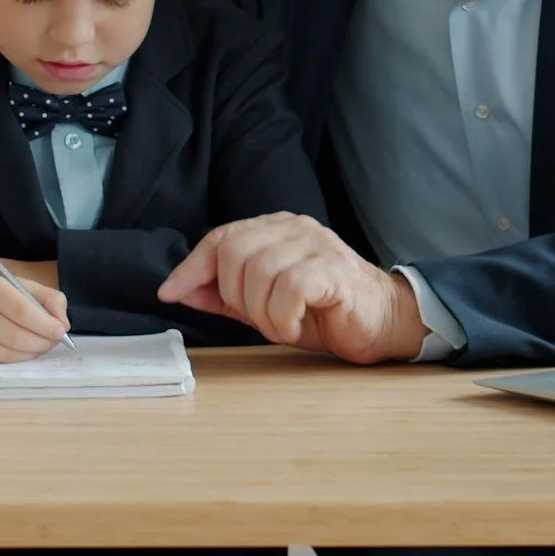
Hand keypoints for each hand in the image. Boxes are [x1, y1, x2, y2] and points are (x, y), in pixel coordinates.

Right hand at [0, 272, 71, 362]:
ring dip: (30, 354)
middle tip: (53, 342)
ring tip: (39, 346)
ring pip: (6, 354)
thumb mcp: (12, 283)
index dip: (45, 325)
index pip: (22, 311)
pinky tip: (18, 351)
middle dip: (42, 342)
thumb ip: (45, 297)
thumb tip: (63, 322)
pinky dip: (12, 359)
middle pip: (16, 336)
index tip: (60, 331)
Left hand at [156, 213, 427, 363]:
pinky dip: (284, 317)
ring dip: (263, 314)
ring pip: (259, 272)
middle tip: (260, 319)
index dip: (191, 267)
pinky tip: (297, 327)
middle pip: (234, 252)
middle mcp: (295, 228)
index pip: (221, 237)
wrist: (384, 323)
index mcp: (276, 229)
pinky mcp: (334, 270)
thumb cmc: (324, 313)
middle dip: (236, 297)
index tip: (169, 293)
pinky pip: (289, 288)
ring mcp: (317, 245)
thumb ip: (223, 295)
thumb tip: (177, 289)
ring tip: (283, 326)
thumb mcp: (263, 305)